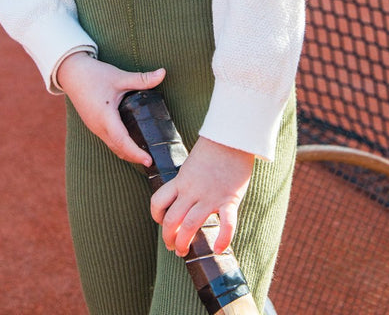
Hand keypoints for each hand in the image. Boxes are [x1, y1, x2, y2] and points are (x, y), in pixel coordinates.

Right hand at [56, 52, 165, 166]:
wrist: (71, 73)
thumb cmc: (94, 75)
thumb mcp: (119, 76)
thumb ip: (142, 78)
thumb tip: (163, 73)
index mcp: (105, 117)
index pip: (122, 141)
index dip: (136, 153)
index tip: (149, 161)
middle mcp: (98, 127)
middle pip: (118, 149)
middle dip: (134, 157)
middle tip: (153, 161)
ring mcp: (94, 127)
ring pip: (112, 146)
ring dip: (127, 153)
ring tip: (144, 154)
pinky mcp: (93, 124)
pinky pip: (108, 140)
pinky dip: (120, 145)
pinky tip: (131, 141)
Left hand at [150, 136, 253, 256]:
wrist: (232, 137)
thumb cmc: (214, 148)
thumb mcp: (193, 163)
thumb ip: (189, 180)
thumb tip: (187, 191)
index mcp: (181, 180)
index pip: (158, 201)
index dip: (156, 216)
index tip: (162, 222)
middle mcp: (192, 190)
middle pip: (172, 220)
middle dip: (169, 238)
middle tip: (173, 247)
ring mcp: (210, 196)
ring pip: (190, 225)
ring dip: (184, 242)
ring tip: (184, 252)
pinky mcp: (230, 199)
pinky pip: (227, 223)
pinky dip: (223, 238)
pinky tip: (219, 249)